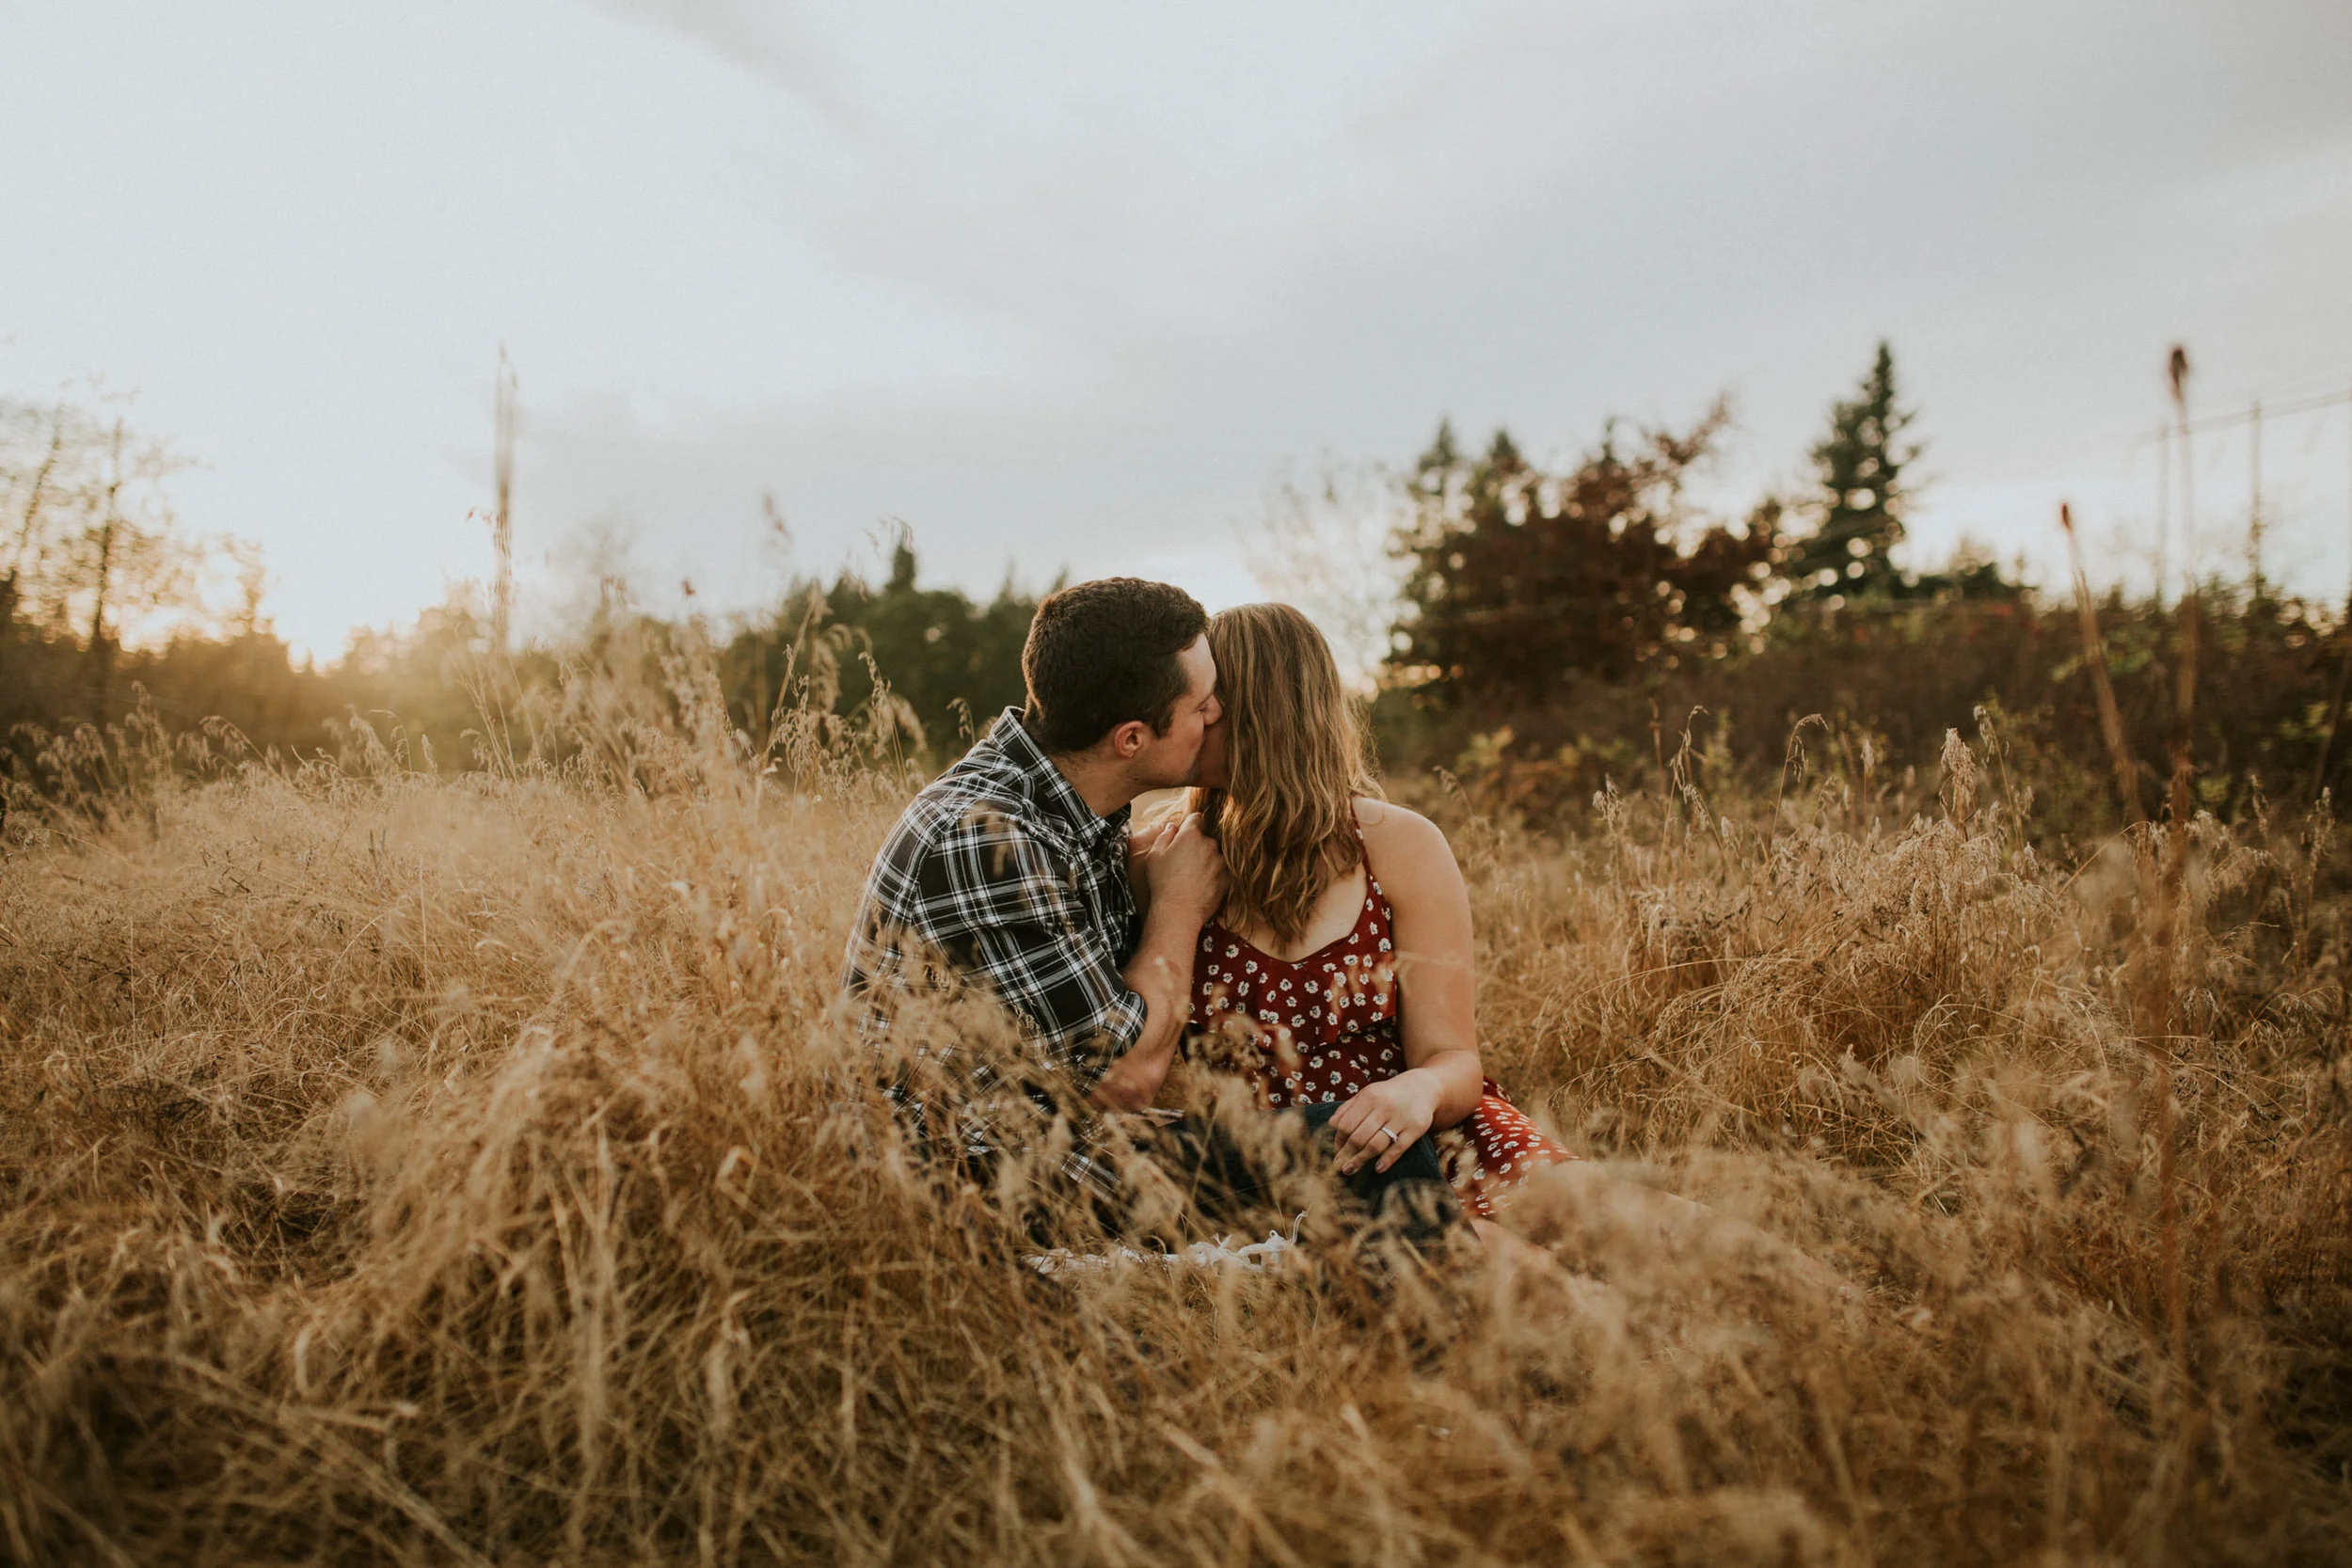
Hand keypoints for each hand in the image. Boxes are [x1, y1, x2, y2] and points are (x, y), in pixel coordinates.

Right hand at [1135, 811, 1223, 928]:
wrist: (1179, 911)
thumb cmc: (1162, 883)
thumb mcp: (1154, 856)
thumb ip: (1164, 836)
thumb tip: (1173, 826)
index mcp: (1190, 835)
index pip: (1196, 818)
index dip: (1190, 825)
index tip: (1186, 835)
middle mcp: (1209, 844)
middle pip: (1205, 839)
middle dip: (1197, 846)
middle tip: (1184, 863)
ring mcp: (1221, 861)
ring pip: (1214, 855)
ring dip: (1207, 861)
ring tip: (1193, 878)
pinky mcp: (1228, 877)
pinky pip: (1221, 871)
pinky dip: (1214, 876)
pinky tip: (1202, 886)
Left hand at [1327, 1070, 1441, 1175]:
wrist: (1422, 1087)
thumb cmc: (1388, 1094)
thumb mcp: (1368, 1094)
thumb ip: (1348, 1108)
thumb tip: (1331, 1125)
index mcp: (1369, 1097)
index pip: (1346, 1124)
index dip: (1338, 1139)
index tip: (1336, 1150)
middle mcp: (1384, 1107)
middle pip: (1359, 1136)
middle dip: (1346, 1154)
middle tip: (1338, 1166)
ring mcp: (1401, 1118)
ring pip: (1376, 1144)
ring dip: (1360, 1160)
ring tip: (1350, 1169)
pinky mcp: (1416, 1128)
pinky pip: (1399, 1148)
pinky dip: (1387, 1160)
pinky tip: (1377, 1168)